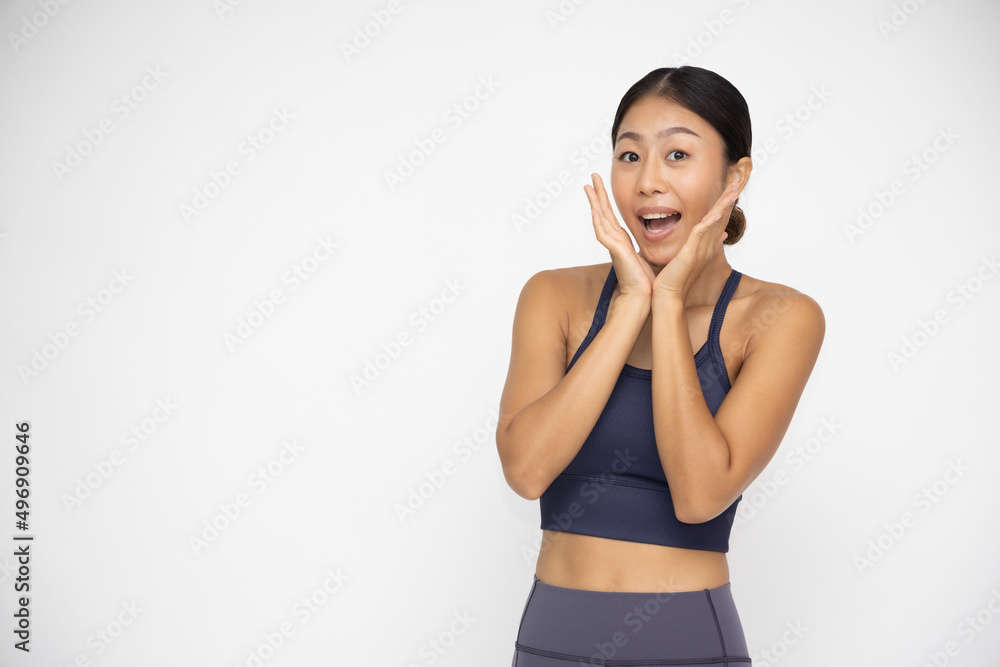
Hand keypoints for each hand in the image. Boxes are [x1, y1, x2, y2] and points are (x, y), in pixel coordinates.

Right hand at [584, 173, 654, 297]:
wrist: (642, 294)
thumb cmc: (642, 279)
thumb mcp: (641, 255)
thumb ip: (637, 246)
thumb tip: (644, 240)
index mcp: (620, 239)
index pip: (609, 215)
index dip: (604, 199)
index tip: (599, 184)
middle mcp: (614, 240)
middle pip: (602, 212)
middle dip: (597, 194)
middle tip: (591, 177)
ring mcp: (613, 246)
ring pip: (600, 219)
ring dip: (594, 203)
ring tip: (589, 187)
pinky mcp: (616, 253)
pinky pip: (604, 235)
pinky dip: (598, 223)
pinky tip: (595, 211)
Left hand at [652, 181, 739, 300]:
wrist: (668, 295)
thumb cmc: (675, 277)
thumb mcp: (691, 256)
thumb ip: (703, 244)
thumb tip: (719, 235)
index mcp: (706, 245)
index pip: (718, 220)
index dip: (725, 204)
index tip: (732, 188)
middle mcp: (707, 246)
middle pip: (721, 217)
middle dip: (729, 199)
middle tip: (738, 181)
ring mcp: (701, 249)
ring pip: (715, 222)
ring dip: (723, 205)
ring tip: (733, 190)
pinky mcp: (692, 253)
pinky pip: (702, 233)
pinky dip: (709, 222)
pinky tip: (715, 213)